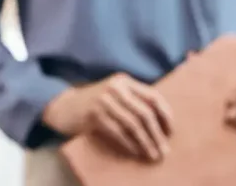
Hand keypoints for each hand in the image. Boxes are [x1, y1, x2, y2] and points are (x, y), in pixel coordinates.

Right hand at [43, 74, 172, 161]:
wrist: (65, 106)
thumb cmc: (95, 102)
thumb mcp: (115, 94)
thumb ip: (134, 100)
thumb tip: (161, 122)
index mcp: (124, 81)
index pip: (153, 96)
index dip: (165, 115)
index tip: (170, 132)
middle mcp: (115, 87)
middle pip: (145, 112)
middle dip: (157, 134)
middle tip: (165, 150)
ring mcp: (104, 100)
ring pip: (133, 124)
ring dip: (146, 142)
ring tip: (153, 155)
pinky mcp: (94, 114)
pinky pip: (118, 132)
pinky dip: (129, 144)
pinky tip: (136, 152)